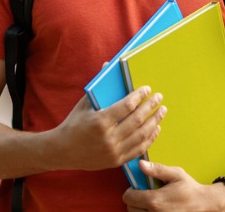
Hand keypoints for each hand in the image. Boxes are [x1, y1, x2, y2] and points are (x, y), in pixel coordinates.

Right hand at [51, 87, 165, 170]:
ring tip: (162, 111)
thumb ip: (98, 86)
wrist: (63, 151)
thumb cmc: (73, 124)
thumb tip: (107, 64)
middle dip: (151, 106)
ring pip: (141, 135)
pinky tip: (156, 128)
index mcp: (100, 121)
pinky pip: (139, 149)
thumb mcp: (83, 104)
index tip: (147, 89)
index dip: (139, 96)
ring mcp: (114, 151)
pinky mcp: (117, 161)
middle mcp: (108, 138)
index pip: (127, 106)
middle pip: (137, 120)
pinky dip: (150, 138)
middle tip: (159, 97)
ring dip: (155, 121)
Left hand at [123, 160, 224, 211]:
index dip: (131, 190)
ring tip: (151, 202)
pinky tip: (155, 209)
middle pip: (130, 208)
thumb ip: (156, 169)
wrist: (204, 204)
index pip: (128, 197)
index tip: (137, 187)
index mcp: (155, 200)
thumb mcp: (175, 174)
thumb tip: (141, 164)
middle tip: (145, 195)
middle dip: (134, 200)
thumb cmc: (190, 189)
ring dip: (139, 209)